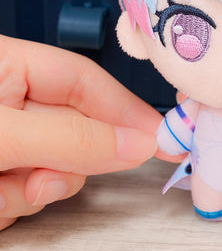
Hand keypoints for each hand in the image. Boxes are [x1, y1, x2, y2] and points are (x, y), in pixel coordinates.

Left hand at [0, 37, 170, 229]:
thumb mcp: (3, 136)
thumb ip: (71, 138)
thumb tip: (138, 144)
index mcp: (7, 63)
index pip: (84, 80)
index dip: (124, 108)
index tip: (160, 137)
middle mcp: (7, 97)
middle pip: (72, 129)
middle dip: (63, 163)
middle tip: (40, 183)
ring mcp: (2, 136)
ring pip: (51, 165)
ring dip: (29, 191)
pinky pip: (23, 189)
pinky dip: (8, 203)